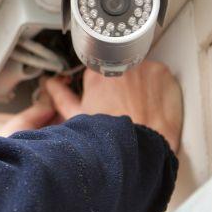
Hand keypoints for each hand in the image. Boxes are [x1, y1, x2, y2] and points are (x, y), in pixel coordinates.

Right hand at [0, 61, 181, 152]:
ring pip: (140, 71)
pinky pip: (160, 75)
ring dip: (141, 84)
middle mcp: (118, 63)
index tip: (108, 99)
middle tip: (124, 105)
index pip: (99, 69)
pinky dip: (158, 87)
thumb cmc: (109, 137)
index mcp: (96, 72)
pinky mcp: (162, 72)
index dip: (104, 87)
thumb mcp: (77, 117)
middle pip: (120, 67)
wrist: (142, 148)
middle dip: (122, 83)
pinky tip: (154, 104)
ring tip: (140, 106)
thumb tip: (49, 85)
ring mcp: (143, 66)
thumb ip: (61, 96)